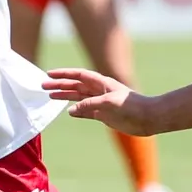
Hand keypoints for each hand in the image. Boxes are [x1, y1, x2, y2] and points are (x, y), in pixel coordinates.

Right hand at [43, 67, 157, 135]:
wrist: (147, 118)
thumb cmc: (131, 106)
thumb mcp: (108, 103)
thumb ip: (89, 105)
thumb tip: (71, 111)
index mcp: (101, 83)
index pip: (78, 75)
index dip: (63, 74)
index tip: (49, 74)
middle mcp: (99, 91)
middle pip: (75, 85)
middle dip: (59, 85)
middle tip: (43, 86)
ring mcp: (101, 102)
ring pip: (78, 98)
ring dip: (65, 97)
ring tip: (50, 97)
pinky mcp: (104, 114)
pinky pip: (85, 111)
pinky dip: (76, 112)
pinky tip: (68, 112)